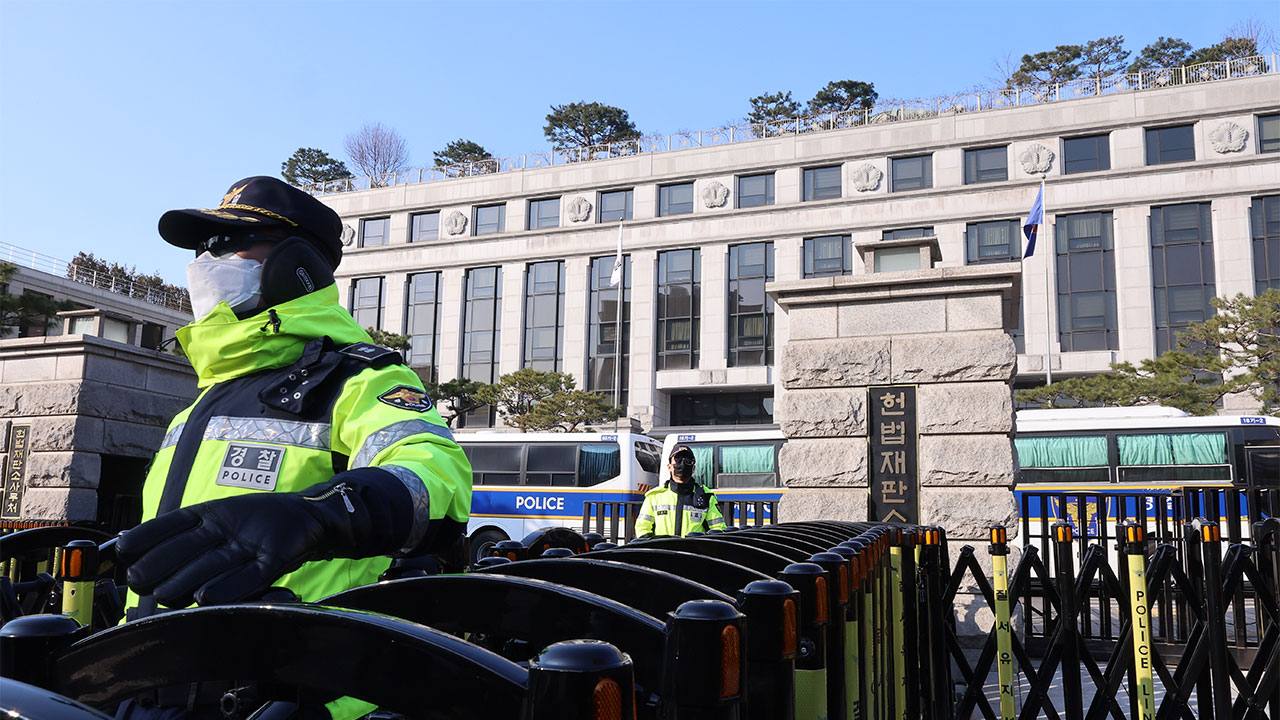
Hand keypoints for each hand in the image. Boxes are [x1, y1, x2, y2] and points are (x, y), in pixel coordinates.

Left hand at [117, 488, 340, 607]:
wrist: (306, 517)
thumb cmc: (254, 524)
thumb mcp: (216, 519)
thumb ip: (180, 532)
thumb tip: (127, 542)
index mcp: (210, 512)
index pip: (170, 523)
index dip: (145, 536)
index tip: (123, 550)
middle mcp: (227, 525)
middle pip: (186, 547)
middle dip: (158, 564)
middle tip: (138, 581)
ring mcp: (251, 541)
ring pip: (212, 564)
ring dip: (184, 582)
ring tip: (163, 595)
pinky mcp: (274, 557)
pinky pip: (250, 576)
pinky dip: (228, 588)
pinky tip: (206, 598)